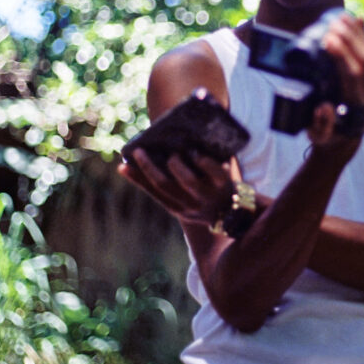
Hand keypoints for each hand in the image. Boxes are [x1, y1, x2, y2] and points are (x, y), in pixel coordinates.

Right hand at [117, 148, 236, 226]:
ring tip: (173, 154)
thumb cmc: (209, 199)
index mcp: (179, 209)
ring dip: (176, 165)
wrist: (241, 213)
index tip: (122, 164)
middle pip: (165, 185)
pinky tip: (196, 152)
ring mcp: (209, 197)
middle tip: (139, 151)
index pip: (154, 193)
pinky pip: (213, 171)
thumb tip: (151, 161)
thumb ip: (174, 185)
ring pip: (187, 181)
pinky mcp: (226, 187)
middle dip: (149, 167)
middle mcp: (192, 206)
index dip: (137, 179)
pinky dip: (203, 161)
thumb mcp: (189, 200)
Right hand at [307, 13, 363, 146]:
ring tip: (341, 17)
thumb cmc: (326, 137)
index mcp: (359, 111)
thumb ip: (320, 125)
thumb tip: (324, 108)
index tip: (328, 38)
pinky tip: (355, 22)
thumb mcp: (318, 136)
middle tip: (333, 23)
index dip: (342, 56)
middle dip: (351, 40)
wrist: (342, 142)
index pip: (353, 77)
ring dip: (358, 35)